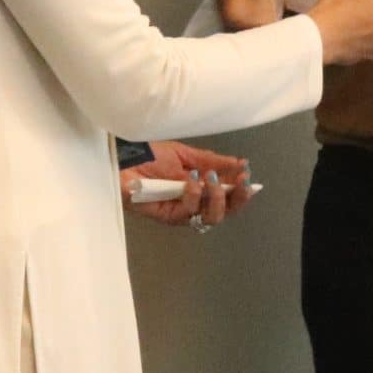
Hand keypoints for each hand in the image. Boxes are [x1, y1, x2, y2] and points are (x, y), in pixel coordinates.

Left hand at [122, 140, 257, 229]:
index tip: (248, 177)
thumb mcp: (185, 154)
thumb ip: (211, 161)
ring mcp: (179, 211)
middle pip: (223, 213)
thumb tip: (239, 162)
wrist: (124, 158)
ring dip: (216, 199)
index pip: (227, 197)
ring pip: (209, 218)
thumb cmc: (149, 154)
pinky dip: (193, 197)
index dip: (240, 191)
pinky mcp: (165, 216)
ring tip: (212, 181)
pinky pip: (186, 214)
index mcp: (199, 188)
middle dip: (236, 199)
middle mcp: (193, 203)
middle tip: (240, 182)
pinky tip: (192, 183)